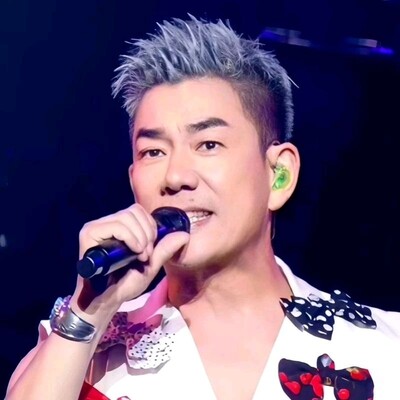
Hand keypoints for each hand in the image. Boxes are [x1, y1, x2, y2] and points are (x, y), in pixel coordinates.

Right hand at [69, 204, 189, 328]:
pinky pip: (116, 226)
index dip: (150, 227)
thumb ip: (165, 249)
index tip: (150, 249)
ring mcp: (96, 227)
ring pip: (126, 217)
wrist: (107, 301)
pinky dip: (130, 237)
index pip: (138, 211)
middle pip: (134, 211)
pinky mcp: (89, 234)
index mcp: (120, 227)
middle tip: (146, 254)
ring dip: (140, 237)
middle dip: (147, 233)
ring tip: (139, 256)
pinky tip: (133, 252)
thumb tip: (185, 234)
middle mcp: (106, 224)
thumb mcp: (150, 265)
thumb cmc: (125, 284)